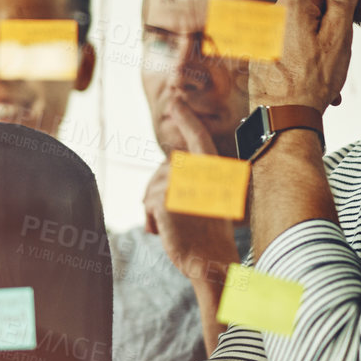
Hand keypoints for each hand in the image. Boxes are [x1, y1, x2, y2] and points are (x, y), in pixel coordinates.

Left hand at [143, 98, 239, 293]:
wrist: (212, 260)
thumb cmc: (210, 234)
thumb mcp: (207, 198)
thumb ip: (192, 179)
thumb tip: (172, 163)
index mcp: (213, 169)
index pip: (197, 137)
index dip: (186, 118)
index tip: (176, 100)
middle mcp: (198, 172)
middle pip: (163, 171)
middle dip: (160, 192)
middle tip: (179, 217)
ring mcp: (180, 184)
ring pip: (151, 189)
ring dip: (155, 209)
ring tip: (176, 225)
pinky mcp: (163, 198)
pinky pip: (146, 205)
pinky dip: (151, 221)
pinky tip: (167, 232)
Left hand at [248, 0, 357, 112]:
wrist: (283, 116)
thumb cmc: (312, 78)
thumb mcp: (338, 33)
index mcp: (291, 2)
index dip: (343, 10)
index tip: (344, 33)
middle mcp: (272, 13)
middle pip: (316, 12)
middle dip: (331, 33)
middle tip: (335, 58)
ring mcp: (263, 34)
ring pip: (305, 34)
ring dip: (320, 52)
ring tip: (326, 77)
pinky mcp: (260, 53)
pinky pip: (290, 50)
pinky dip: (304, 62)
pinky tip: (312, 82)